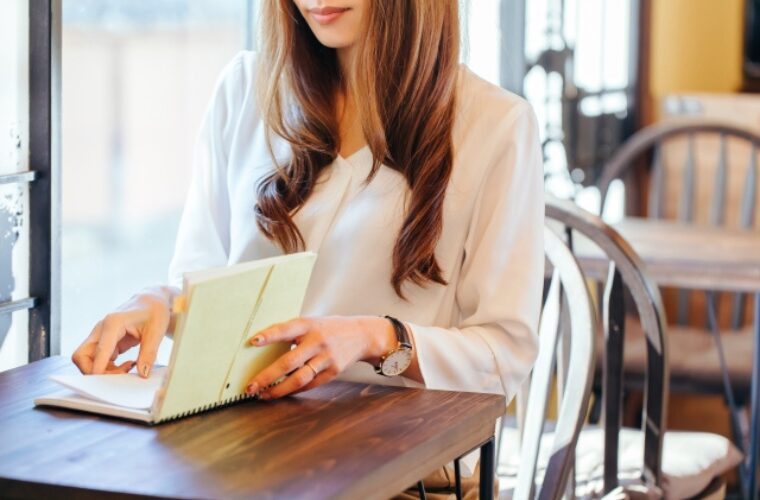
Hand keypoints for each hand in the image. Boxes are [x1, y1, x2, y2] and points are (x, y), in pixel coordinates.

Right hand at [71, 287, 175, 376]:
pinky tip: (128, 364)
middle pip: (81, 356)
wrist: (152, 301)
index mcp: (113, 323)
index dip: (98, 368)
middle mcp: (101, 329)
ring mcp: (100, 336)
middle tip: (120, 373)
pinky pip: (98, 360)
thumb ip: (149, 353)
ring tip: (128, 367)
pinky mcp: (105, 342)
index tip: (103, 383)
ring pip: (87, 360)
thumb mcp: (157, 331)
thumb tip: (142, 373)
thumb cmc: (154, 311)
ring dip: (103, 370)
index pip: (98, 350)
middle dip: (94, 371)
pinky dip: (109, 367)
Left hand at [245, 316, 397, 398]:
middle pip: (289, 362)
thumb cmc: (328, 328)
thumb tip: (261, 346)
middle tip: (250, 386)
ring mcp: (327, 358)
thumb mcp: (312, 322)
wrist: (361, 335)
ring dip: (279, 389)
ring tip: (264, 395)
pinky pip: (310, 385)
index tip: (252, 342)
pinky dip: (294, 390)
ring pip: (299, 378)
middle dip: (267, 376)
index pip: (286, 330)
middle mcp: (317, 341)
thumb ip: (292, 332)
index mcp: (309, 325)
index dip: (269, 335)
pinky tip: (282, 392)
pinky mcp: (333, 371)